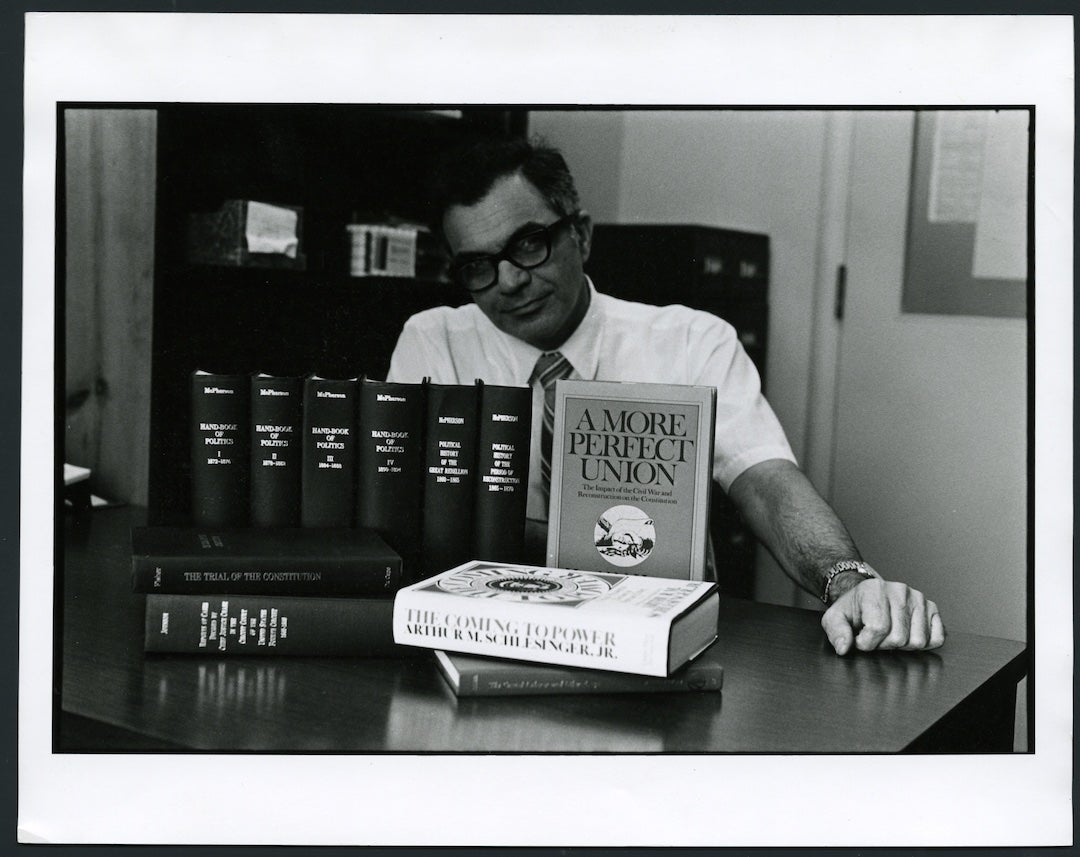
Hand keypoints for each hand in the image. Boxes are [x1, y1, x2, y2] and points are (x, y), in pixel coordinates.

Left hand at [821, 574, 945, 654]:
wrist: (867, 597)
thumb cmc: (854, 609)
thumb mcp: (835, 618)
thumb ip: (836, 632)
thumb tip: (843, 647)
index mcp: (874, 590)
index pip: (877, 628)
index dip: (866, 642)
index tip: (860, 638)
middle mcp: (899, 591)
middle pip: (898, 638)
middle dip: (883, 645)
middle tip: (876, 636)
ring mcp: (918, 599)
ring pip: (917, 641)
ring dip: (902, 646)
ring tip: (890, 634)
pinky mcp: (932, 608)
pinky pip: (937, 638)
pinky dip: (923, 644)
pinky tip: (908, 635)